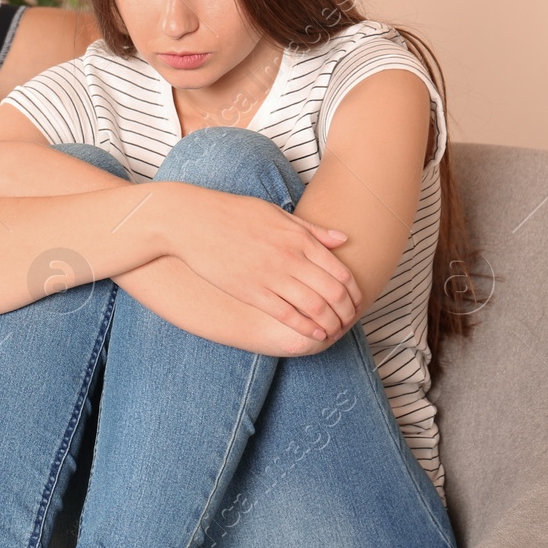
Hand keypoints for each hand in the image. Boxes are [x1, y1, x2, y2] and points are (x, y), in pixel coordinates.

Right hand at [161, 183, 362, 342]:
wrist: (192, 221)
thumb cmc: (233, 213)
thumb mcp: (275, 214)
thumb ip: (311, 230)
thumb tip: (343, 240)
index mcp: (299, 238)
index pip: (341, 272)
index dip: (354, 293)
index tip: (356, 302)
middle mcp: (290, 258)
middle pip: (333, 293)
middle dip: (347, 312)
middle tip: (349, 322)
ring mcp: (271, 276)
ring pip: (315, 307)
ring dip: (330, 324)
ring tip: (334, 331)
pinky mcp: (252, 291)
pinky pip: (287, 315)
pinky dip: (305, 327)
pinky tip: (313, 334)